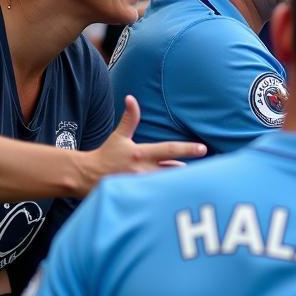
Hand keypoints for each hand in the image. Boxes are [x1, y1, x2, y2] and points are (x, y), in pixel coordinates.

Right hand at [80, 96, 206, 194]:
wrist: (87, 176)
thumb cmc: (106, 155)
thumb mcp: (119, 136)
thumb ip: (129, 119)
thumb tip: (131, 99)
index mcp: (141, 154)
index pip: (170, 150)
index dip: (187, 149)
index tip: (203, 149)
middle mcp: (144, 170)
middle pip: (175, 170)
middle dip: (190, 169)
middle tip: (208, 168)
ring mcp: (142, 185)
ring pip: (169, 183)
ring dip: (181, 180)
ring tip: (195, 179)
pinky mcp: (139, 197)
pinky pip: (160, 194)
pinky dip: (171, 192)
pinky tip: (181, 193)